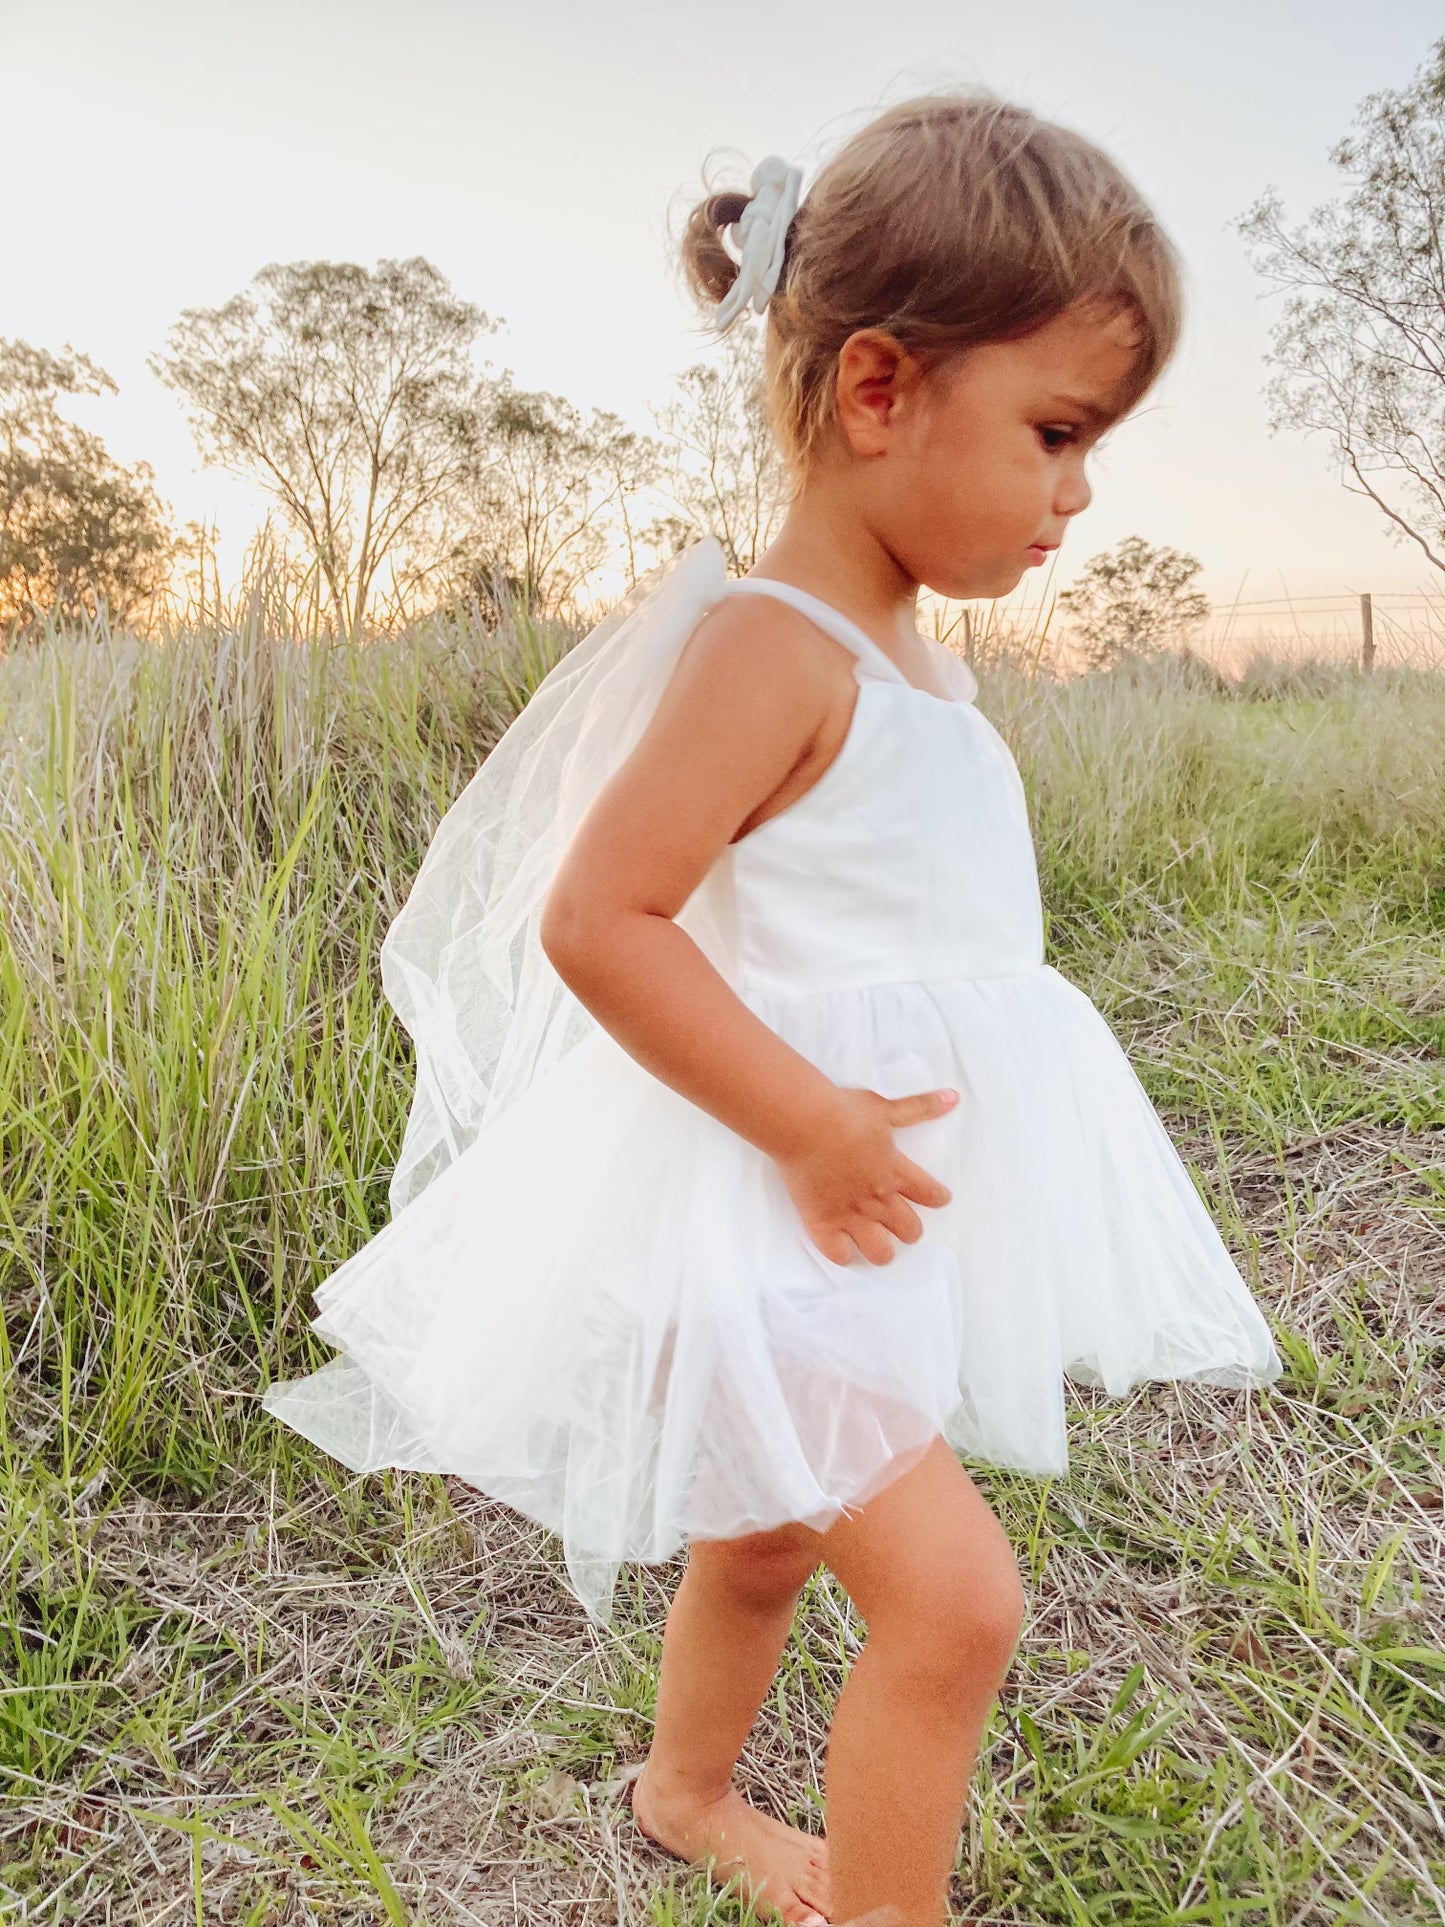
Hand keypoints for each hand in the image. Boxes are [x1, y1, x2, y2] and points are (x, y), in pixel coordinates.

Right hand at [774, 1084, 956, 1266]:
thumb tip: (953, 1098)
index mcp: (895, 1171)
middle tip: (905, 1227)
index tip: (940, 1199)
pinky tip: (844, 1250)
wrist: (805, 1124)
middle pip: (909, 1228)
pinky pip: (838, 1253)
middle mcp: (878, 1198)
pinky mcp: (822, 1222)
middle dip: (910, 1230)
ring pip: (880, 1250)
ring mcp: (851, 1214)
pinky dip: (843, 1254)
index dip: (937, 1197)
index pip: (928, 1193)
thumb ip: (920, 1107)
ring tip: (880, 1248)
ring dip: (883, 1250)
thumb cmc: (843, 1113)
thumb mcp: (886, 1108)